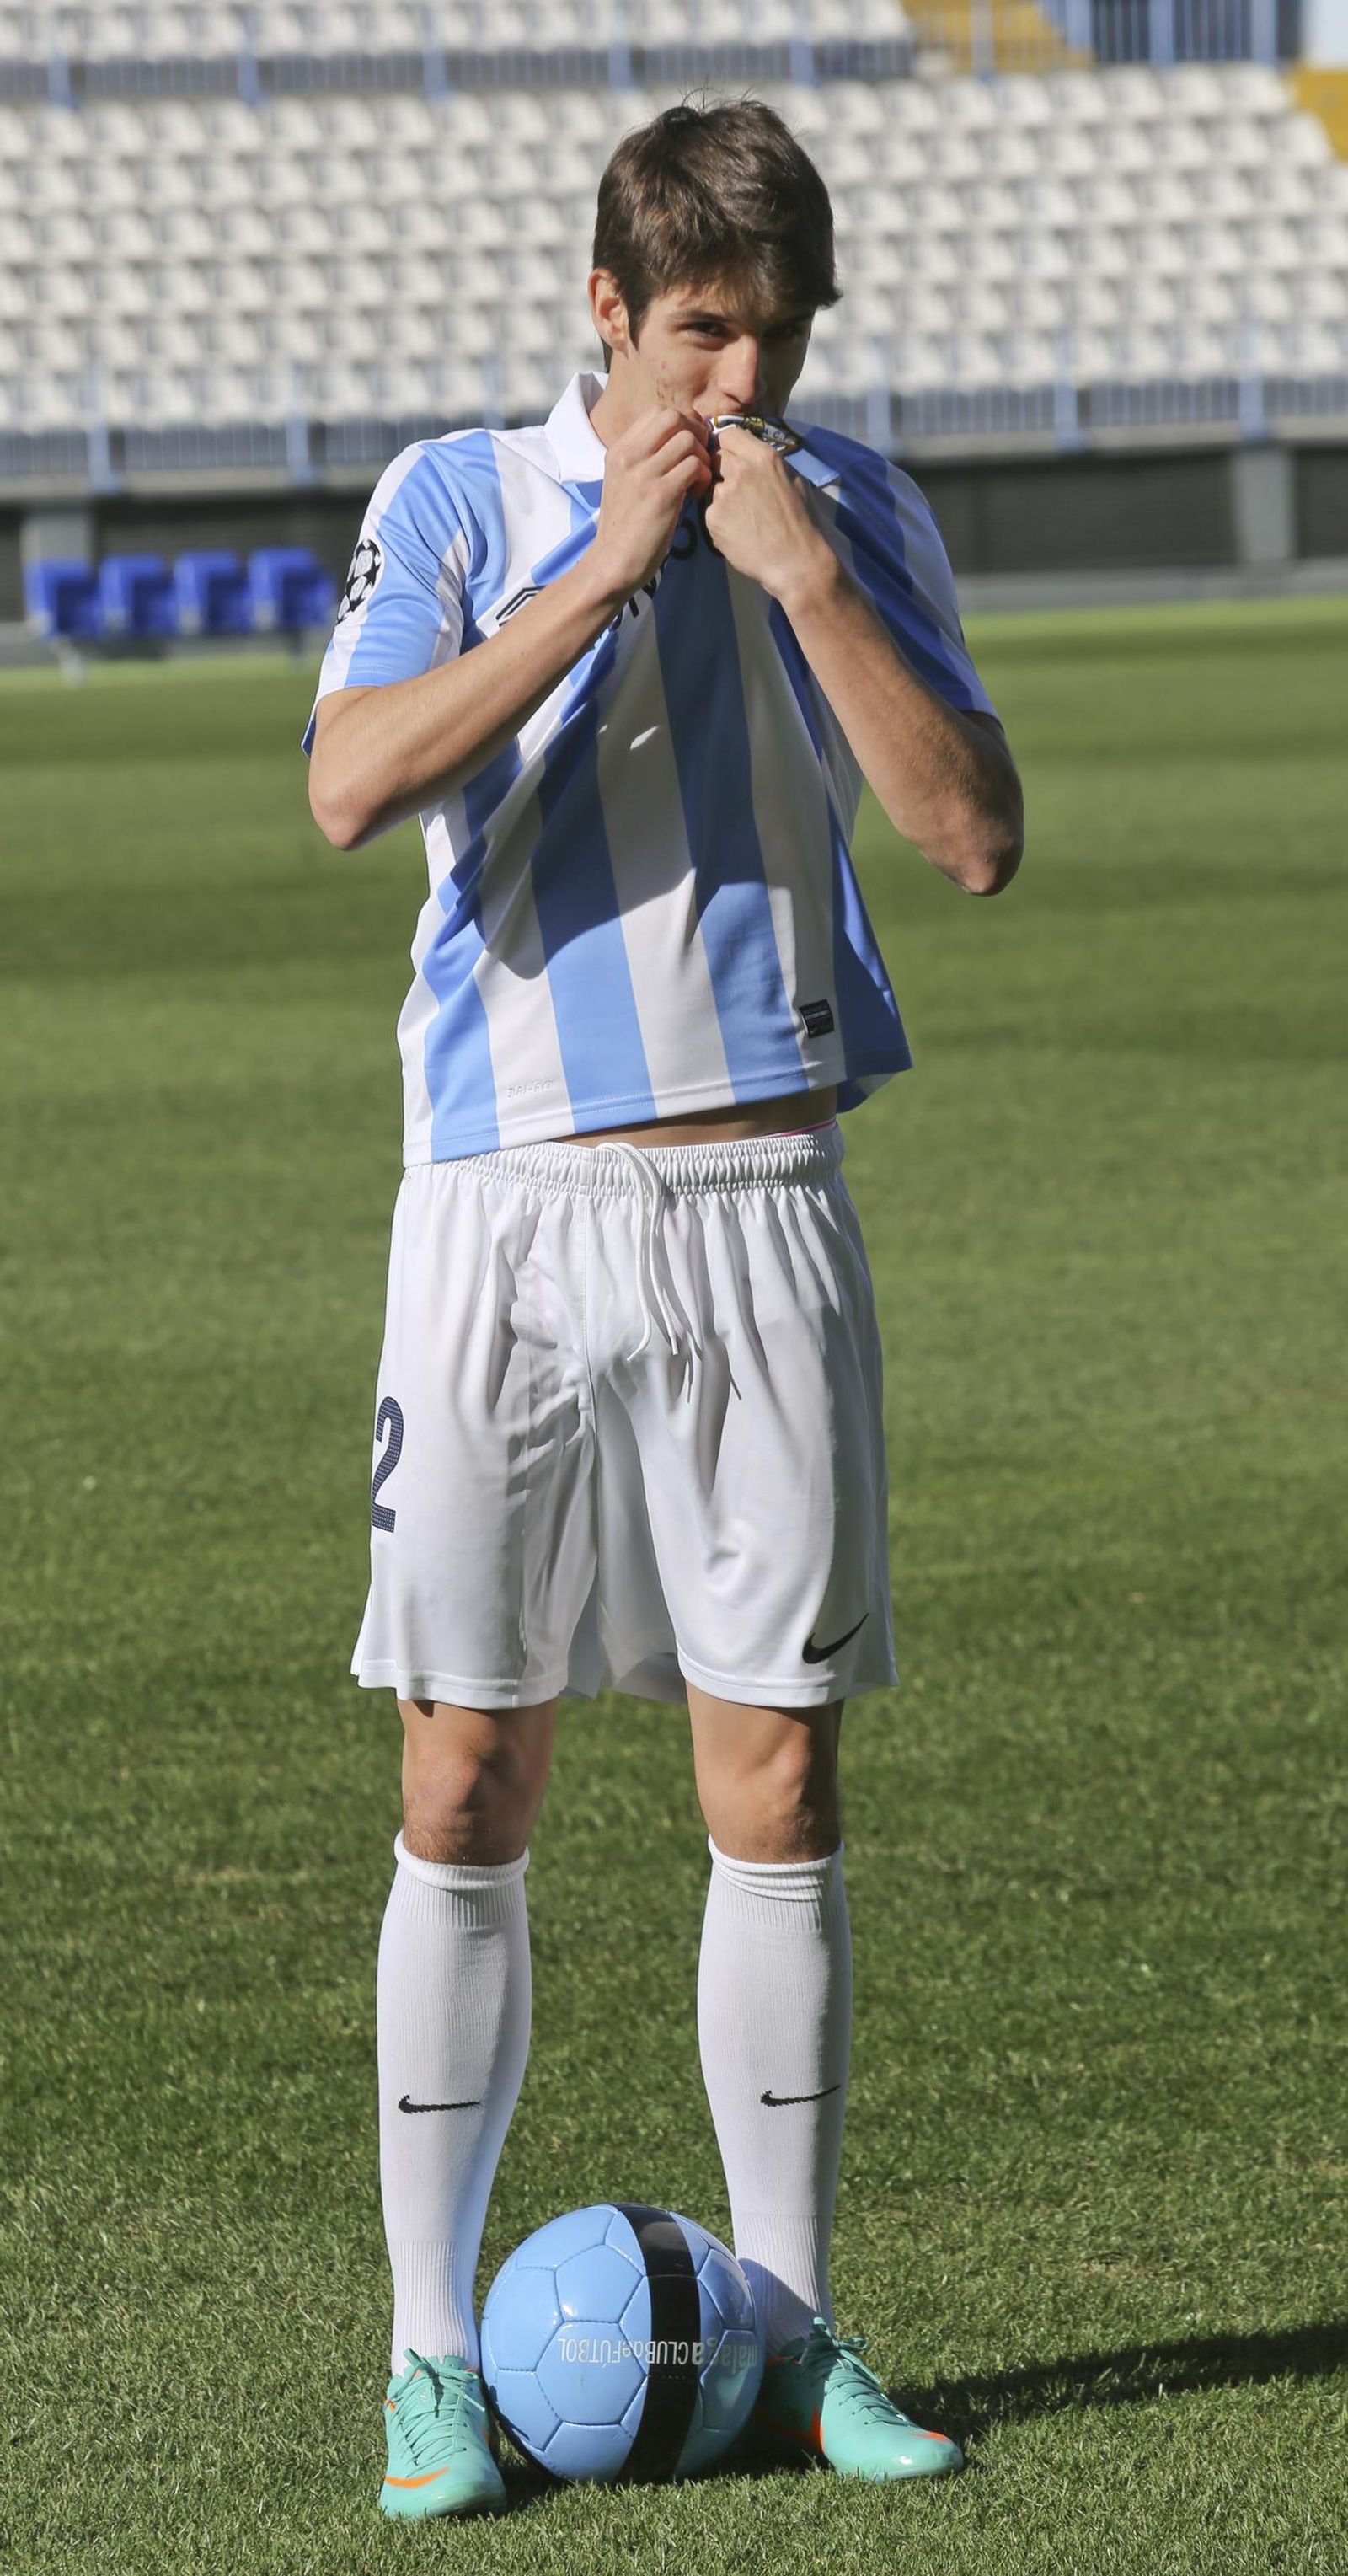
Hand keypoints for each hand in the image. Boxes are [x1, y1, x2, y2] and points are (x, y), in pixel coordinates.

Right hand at [588, 406, 712, 601]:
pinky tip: (698, 494)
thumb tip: (682, 438)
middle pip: (674, 417)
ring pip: (688, 440)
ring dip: (703, 457)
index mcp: (620, 450)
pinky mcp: (660, 495)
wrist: (613, 562)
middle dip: (696, 432)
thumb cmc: (626, 527)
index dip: (683, 422)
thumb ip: (646, 458)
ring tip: (699, 480)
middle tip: (700, 457)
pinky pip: (694, 466)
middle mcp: (629, 456)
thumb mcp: (626, 482)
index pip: (658, 412)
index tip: (691, 445)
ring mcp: (643, 474)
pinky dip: (704, 477)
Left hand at [700, 426, 833, 605]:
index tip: (732, 458)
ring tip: (742, 515)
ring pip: (711, 484)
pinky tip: (738, 530)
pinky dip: (720, 518)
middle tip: (736, 488)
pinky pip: (710, 510)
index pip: (728, 434)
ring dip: (721, 494)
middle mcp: (740, 470)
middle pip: (715, 456)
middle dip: (721, 468)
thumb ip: (766, 462)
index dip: (728, 446)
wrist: (795, 561)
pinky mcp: (713, 518)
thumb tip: (749, 453)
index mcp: (762, 456)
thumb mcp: (792, 478)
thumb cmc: (800, 521)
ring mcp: (723, 494)